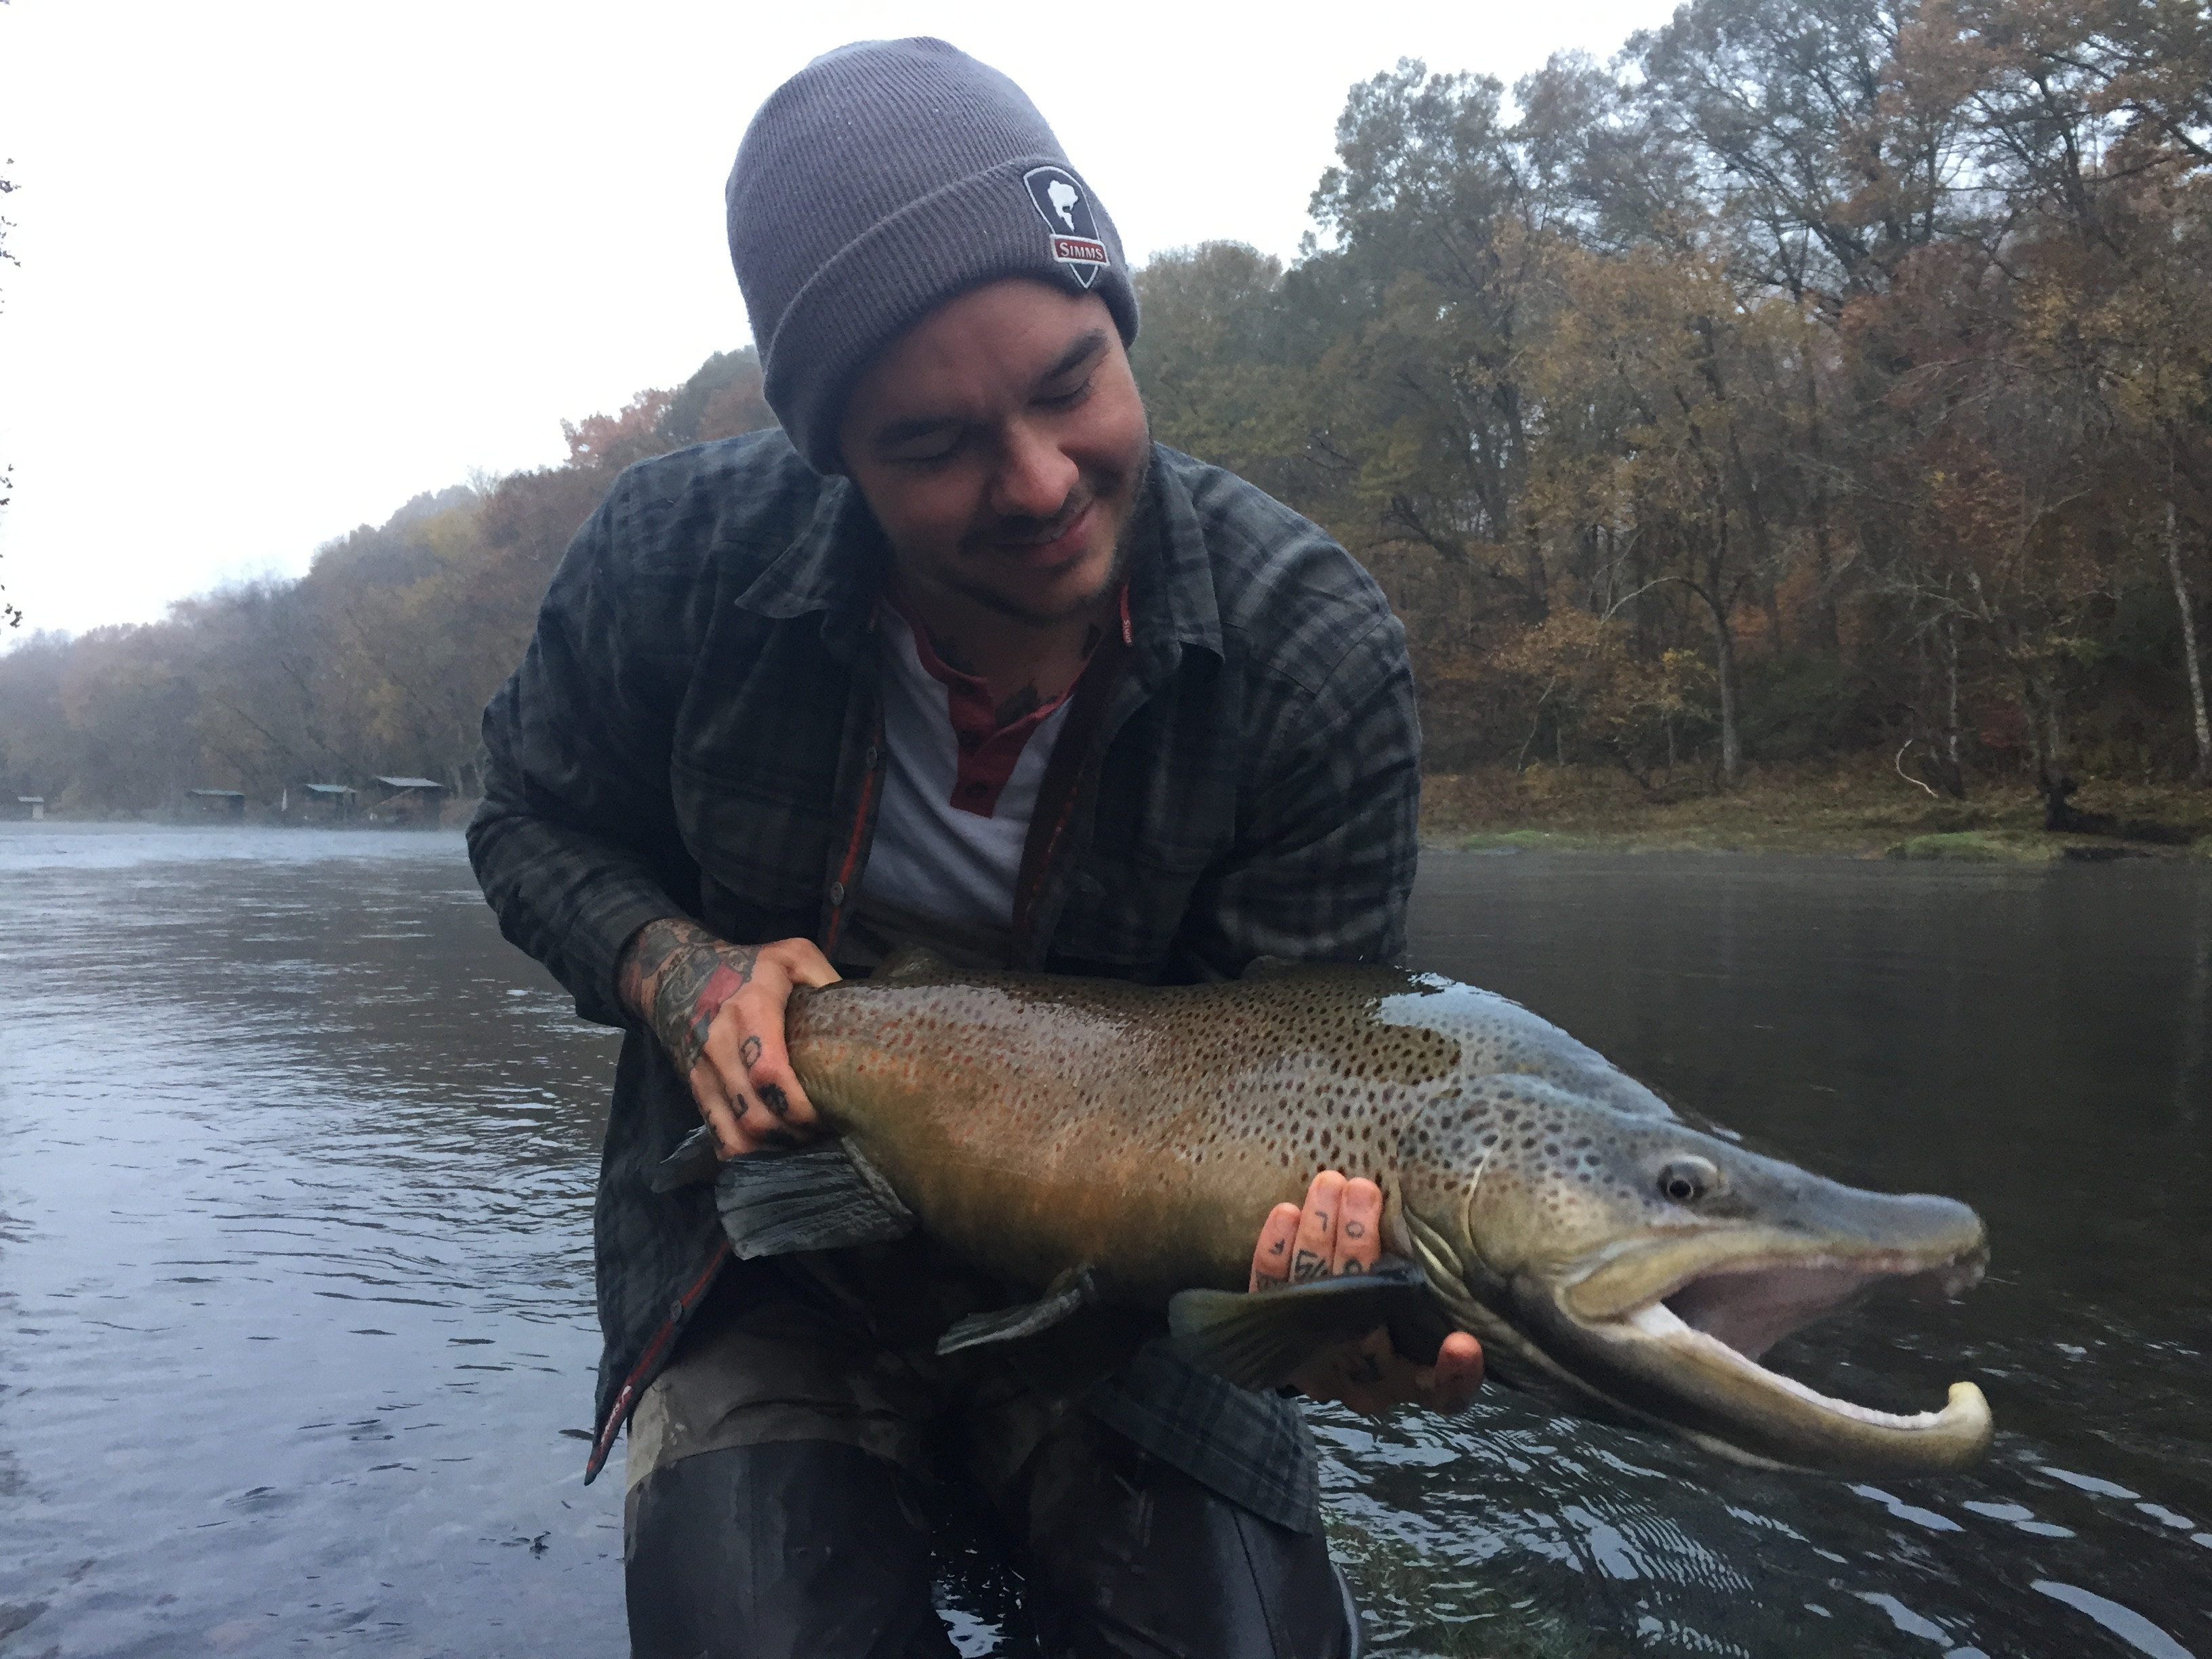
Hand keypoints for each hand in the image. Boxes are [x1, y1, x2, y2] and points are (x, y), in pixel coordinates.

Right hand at [619, 919, 840, 1157]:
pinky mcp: (696, 1090)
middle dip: (793, 1135)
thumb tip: (865, 1019)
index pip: (770, 1073)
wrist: (680, 972)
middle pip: (755, 1115)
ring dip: (772, 1149)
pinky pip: (719, 1139)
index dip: (800, 1106)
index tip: (827, 1116)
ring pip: (735, 1135)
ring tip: (802, 1141)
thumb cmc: (749, 966)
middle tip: (823, 1133)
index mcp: (750, 1009)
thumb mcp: (793, 956)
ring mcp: (704, 1072)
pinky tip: (775, 1147)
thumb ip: (827, 981)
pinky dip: (748, 1152)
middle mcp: (720, 1045)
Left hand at [1249, 1170, 1482, 1415]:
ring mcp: (1310, 1360)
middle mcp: (1356, 1380)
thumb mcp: (1432, 1332)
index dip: (1453, 1374)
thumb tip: (1464, 1344)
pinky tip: (1287, 1211)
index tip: (1463, 1343)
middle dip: (1358, 1250)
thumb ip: (1454, 1346)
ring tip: (1329, 1184)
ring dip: (1318, 1236)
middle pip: (1358, 1325)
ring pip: (1310, 1299)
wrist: (1337, 1342)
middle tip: (1363, 1189)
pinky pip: (1267, 1294)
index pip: (1438, 1390)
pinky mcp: (1272, 1334)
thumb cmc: (1402, 1327)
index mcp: (1406, 1383)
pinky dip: (1274, 1252)